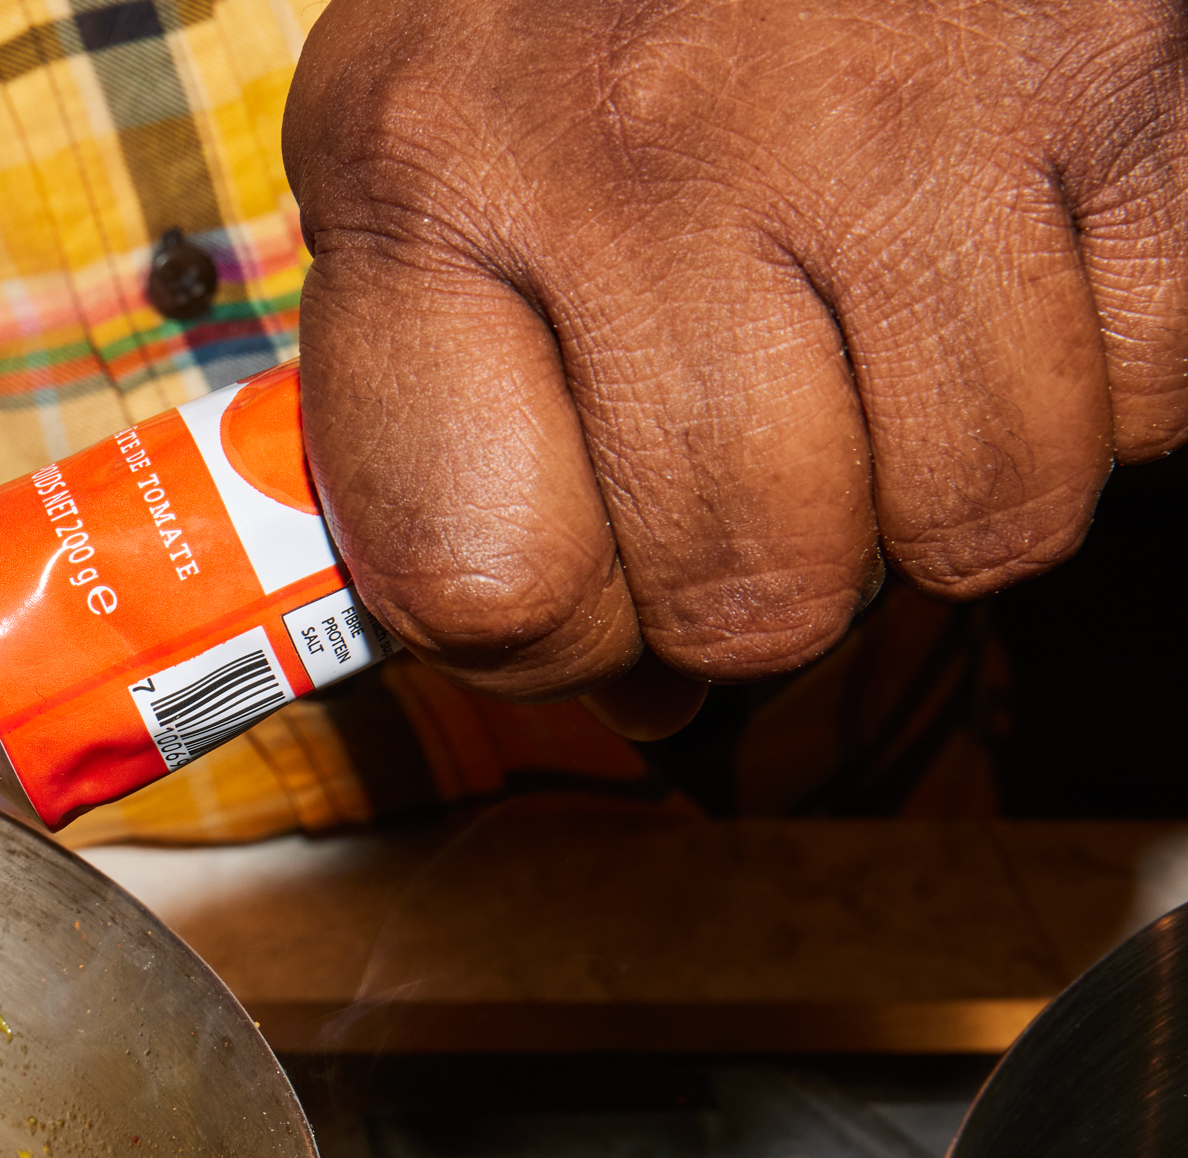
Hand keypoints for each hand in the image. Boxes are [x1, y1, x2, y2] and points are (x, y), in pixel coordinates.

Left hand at [285, 0, 1187, 735]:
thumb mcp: (427, 148)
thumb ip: (457, 423)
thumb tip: (643, 696)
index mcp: (434, 172)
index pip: (482, 578)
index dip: (546, 636)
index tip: (577, 574)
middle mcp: (644, 149)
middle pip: (750, 588)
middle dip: (771, 583)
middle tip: (771, 465)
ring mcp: (891, 117)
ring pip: (980, 516)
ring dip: (951, 487)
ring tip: (896, 351)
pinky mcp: (1113, 77)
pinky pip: (1157, 386)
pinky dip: (1115, 371)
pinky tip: (1015, 266)